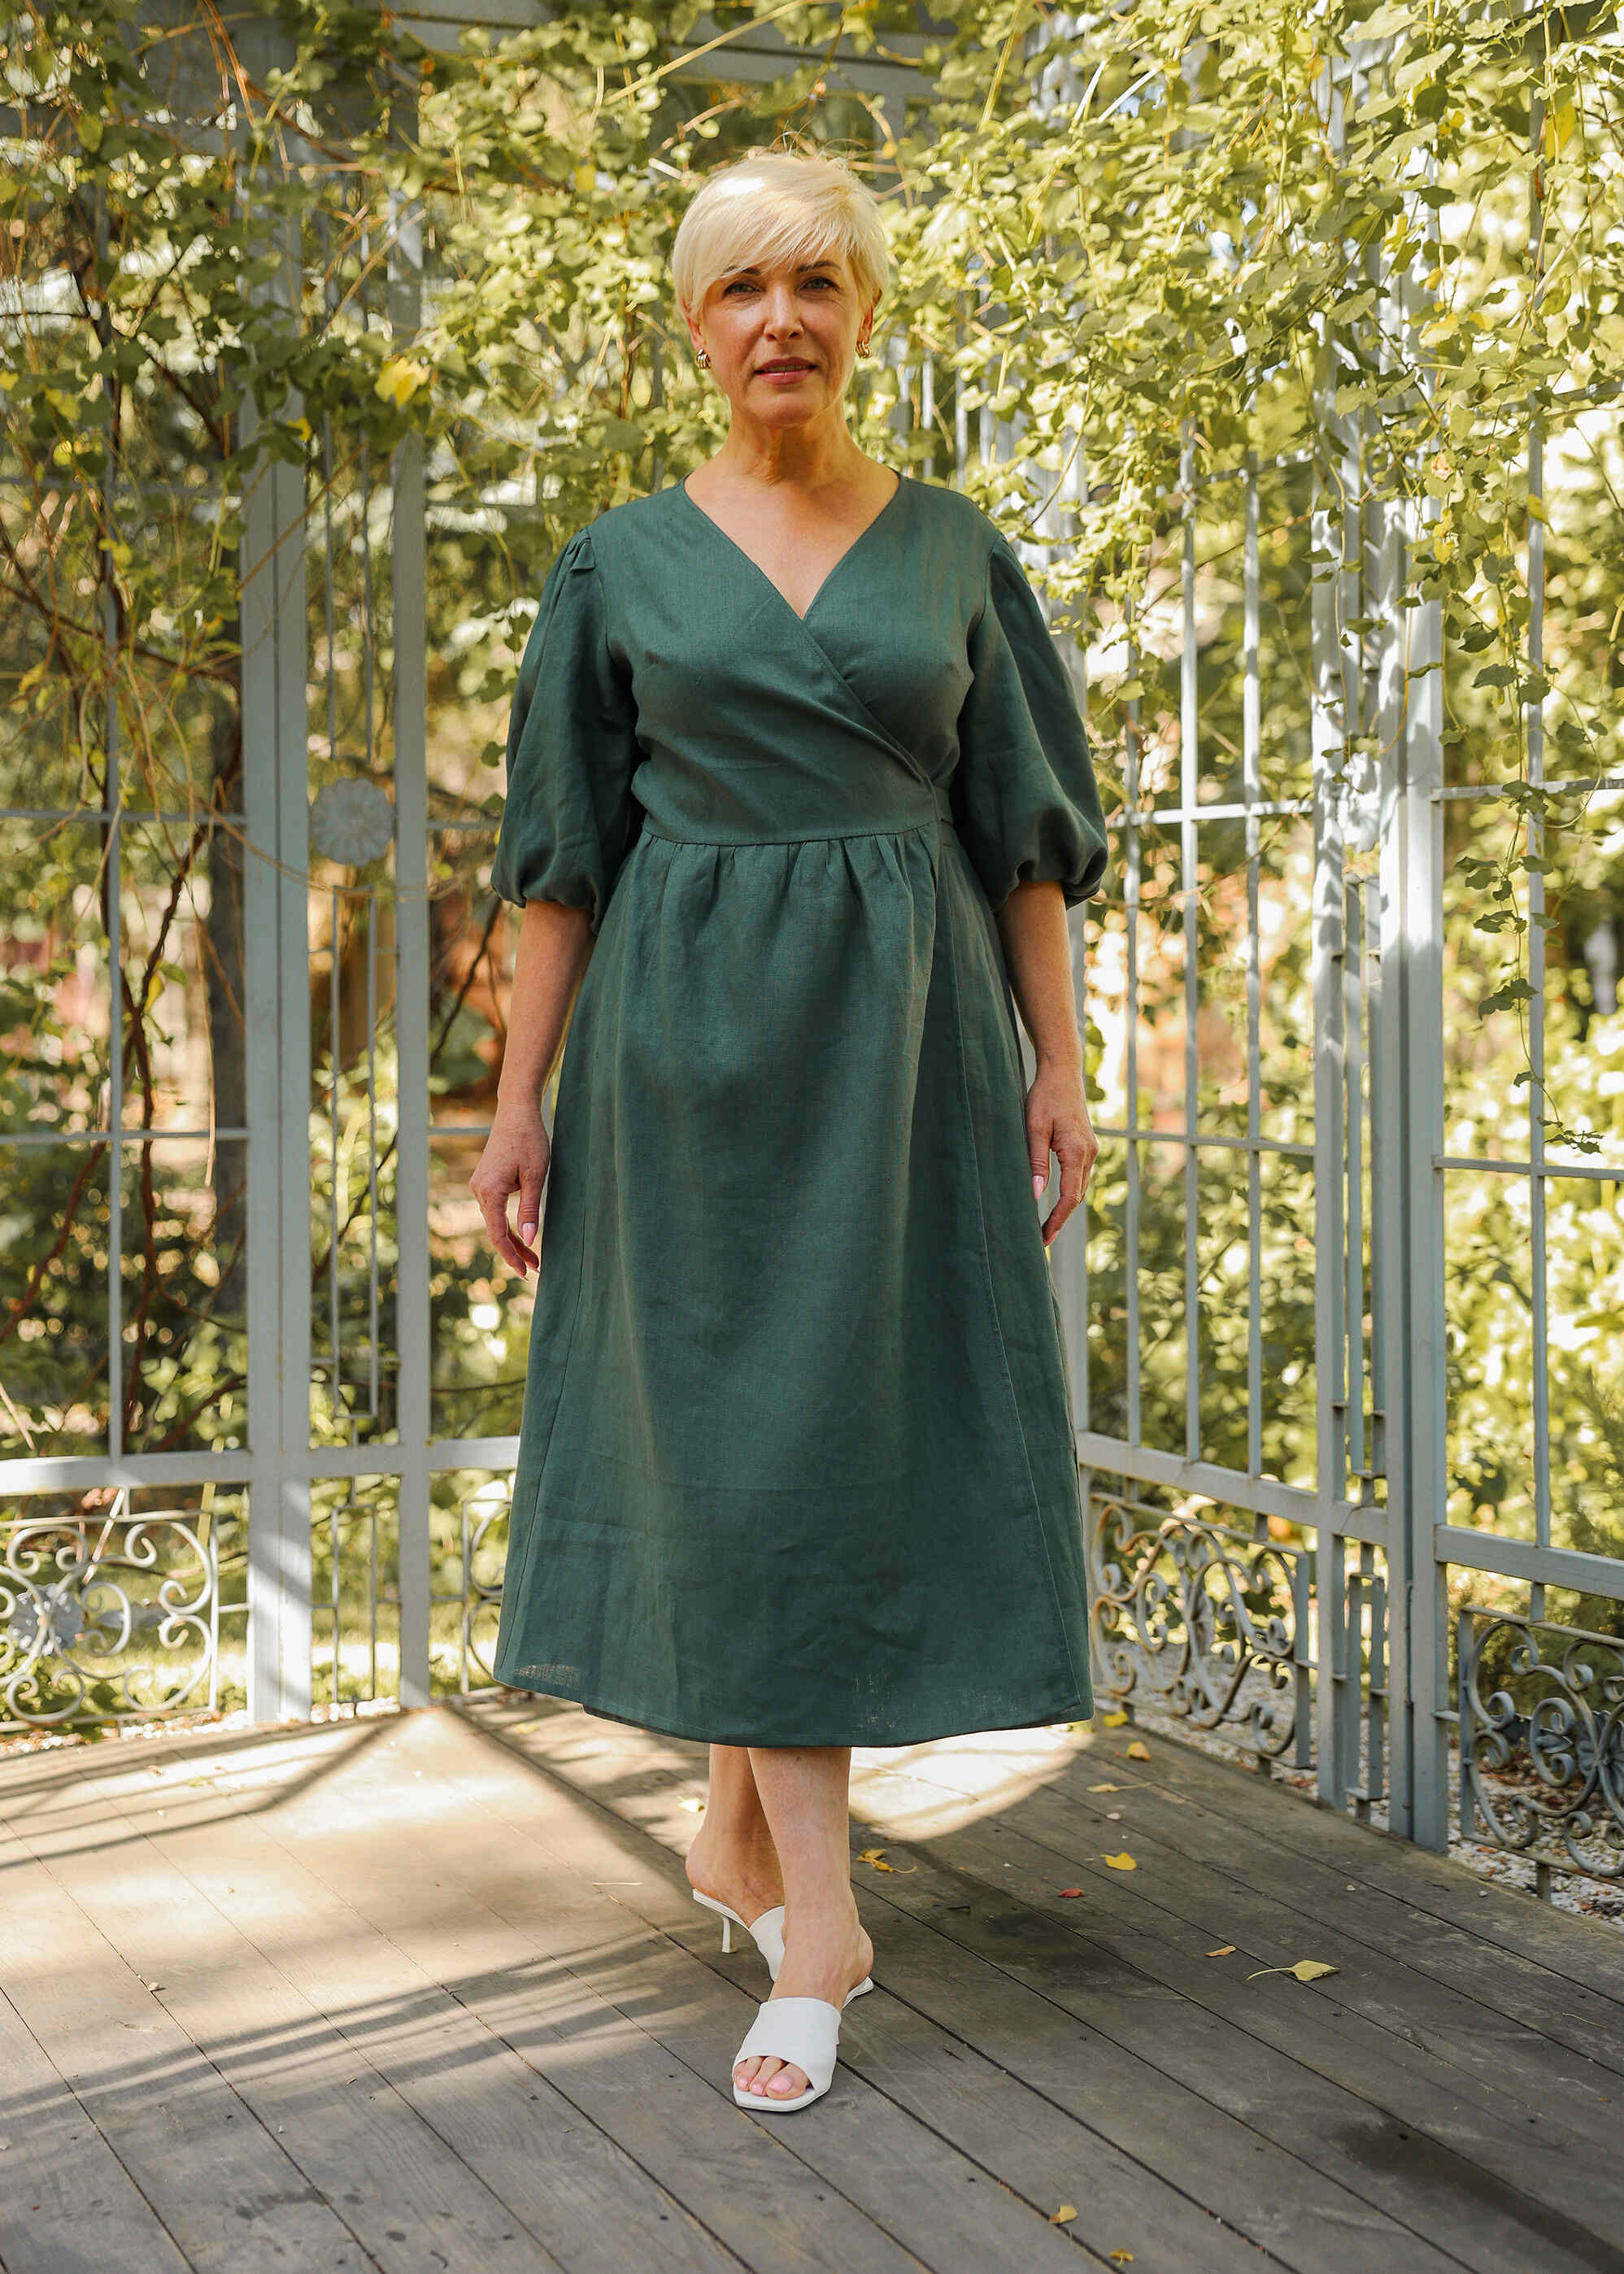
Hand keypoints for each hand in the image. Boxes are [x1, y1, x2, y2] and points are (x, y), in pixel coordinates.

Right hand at [470, 1103, 551, 1276]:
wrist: (516, 1113)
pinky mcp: (485, 1181)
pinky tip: (522, 1233)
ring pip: (495, 1222)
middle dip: (515, 1252)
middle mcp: (479, 1191)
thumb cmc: (529, 1140)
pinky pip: (495, 1210)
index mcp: (489, 1192)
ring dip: (513, 1239)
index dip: (511, 1256)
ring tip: (533, 1257)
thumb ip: (530, 1210)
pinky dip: (508, 1224)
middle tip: (536, 1268)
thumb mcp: (535, 1177)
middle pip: (495, 1231)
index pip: (497, 1235)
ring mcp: (480, 1186)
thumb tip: (531, 1241)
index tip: (526, 1272)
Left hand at [1026, 1057, 1097, 1248]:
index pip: (1070, 1197)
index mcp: (1077, 1151)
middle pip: (1077, 1197)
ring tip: (1046, 1226)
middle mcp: (1089, 1153)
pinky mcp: (1086, 1145)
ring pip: (1080, 1188)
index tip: (1043, 1238)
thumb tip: (1036, 1195)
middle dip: (1060, 1220)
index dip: (1057, 1221)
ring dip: (1065, 1208)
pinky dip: (1069, 1192)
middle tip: (1041, 1239)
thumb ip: (1036, 1162)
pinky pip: (1079, 1176)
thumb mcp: (1033, 1128)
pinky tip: (1056, 1201)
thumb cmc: (1044, 1096)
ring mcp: (1090, 1150)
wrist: (1062, 1072)